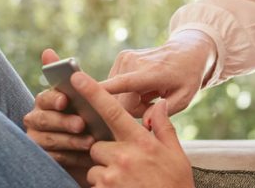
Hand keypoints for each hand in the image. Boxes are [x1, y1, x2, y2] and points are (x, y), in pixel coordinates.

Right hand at [24, 49, 95, 185]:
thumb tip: (47, 51)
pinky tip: (87, 156)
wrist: (96, 152)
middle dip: (63, 122)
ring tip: (90, 141)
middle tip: (82, 124)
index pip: (44, 97)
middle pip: (42, 120)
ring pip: (48, 140)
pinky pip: (54, 158)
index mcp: (45, 101)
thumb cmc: (89, 119)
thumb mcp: (86, 99)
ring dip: (70, 141)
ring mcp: (36, 141)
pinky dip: (71, 157)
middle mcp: (36, 119)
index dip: (53, 99)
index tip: (65, 100)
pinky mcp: (44, 159)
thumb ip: (67, 77)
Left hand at [71, 71, 193, 187]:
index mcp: (141, 142)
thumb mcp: (177, 156)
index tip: (77, 77)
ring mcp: (112, 176)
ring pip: (94, 166)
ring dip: (104, 173)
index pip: (113, 111)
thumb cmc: (175, 186)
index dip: (93, 92)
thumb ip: (163, 128)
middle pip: (97, 144)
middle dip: (106, 153)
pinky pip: (94, 184)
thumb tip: (159, 104)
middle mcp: (124, 156)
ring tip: (127, 183)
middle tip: (127, 166)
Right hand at [103, 29, 216, 116]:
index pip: (121, 85)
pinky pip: (116, 85)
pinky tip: (142, 87)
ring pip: (116, 94)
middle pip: (119, 100)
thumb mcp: (183, 99)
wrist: (188, 51)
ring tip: (149, 93)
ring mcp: (125, 58)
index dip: (100, 90)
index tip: (76, 88)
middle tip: (153, 103)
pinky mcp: (120, 58)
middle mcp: (133, 62)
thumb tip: (144, 125)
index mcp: (151, 73)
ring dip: (131, 100)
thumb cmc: (187, 77)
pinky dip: (128, 91)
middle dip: (134, 108)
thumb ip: (163, 115)